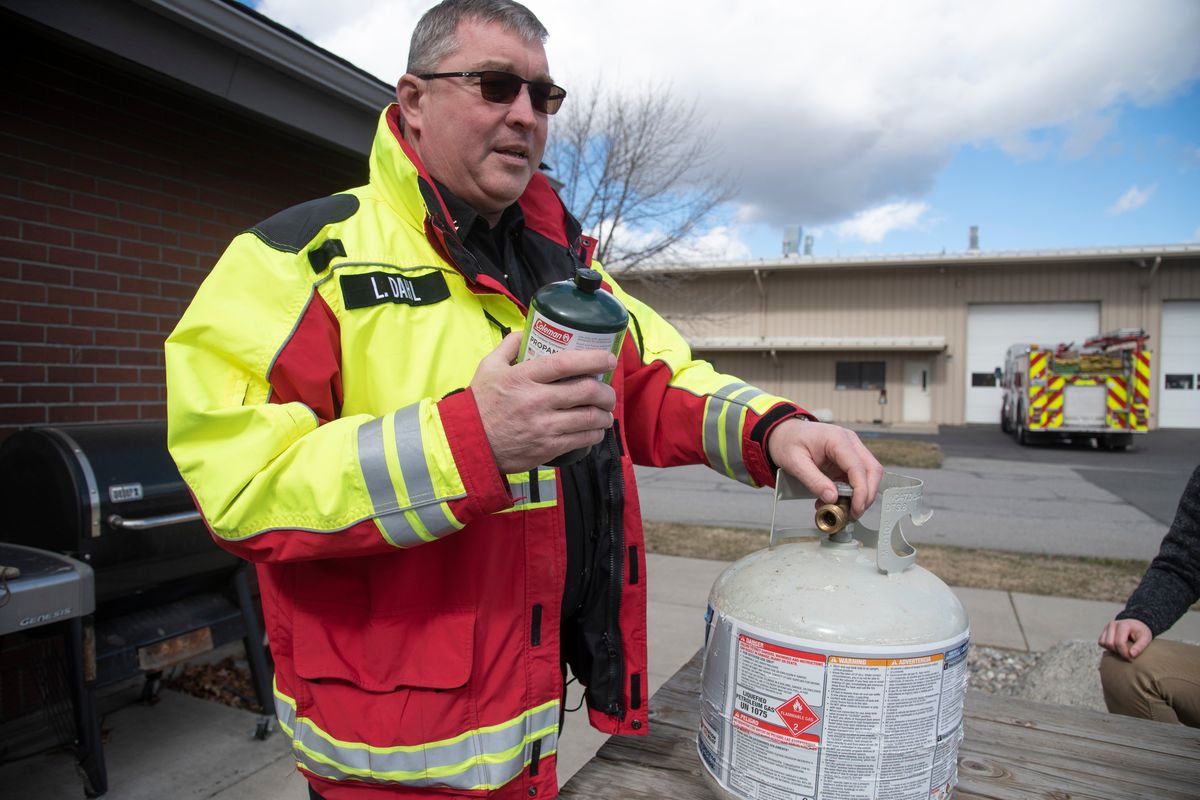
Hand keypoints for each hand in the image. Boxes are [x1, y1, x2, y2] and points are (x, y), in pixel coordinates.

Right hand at [471, 333, 616, 473]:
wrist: (468, 442)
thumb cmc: (480, 403)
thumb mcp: (488, 367)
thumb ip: (509, 345)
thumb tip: (527, 329)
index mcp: (523, 377)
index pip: (566, 363)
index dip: (594, 359)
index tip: (609, 358)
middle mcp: (536, 400)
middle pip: (586, 391)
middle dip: (606, 391)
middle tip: (608, 391)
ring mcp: (543, 426)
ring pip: (589, 417)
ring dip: (604, 414)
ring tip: (606, 411)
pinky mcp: (547, 447)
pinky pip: (582, 439)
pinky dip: (595, 433)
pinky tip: (596, 429)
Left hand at [766, 419, 882, 517]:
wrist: (784, 433)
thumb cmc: (788, 442)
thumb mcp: (795, 463)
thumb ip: (814, 481)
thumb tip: (832, 498)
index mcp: (837, 439)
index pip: (858, 467)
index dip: (861, 490)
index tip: (856, 508)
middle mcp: (849, 442)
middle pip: (872, 469)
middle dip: (867, 494)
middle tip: (855, 513)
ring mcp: (851, 449)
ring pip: (868, 474)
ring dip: (861, 494)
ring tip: (844, 510)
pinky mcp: (848, 459)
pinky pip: (857, 477)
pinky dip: (852, 492)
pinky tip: (836, 501)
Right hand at [1098, 618, 1152, 660]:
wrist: (1136, 624)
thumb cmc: (1141, 632)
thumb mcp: (1146, 638)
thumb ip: (1140, 647)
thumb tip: (1131, 654)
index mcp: (1123, 625)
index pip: (1119, 642)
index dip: (1124, 653)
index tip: (1131, 658)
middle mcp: (1112, 624)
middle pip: (1110, 643)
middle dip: (1118, 652)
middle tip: (1127, 655)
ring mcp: (1107, 627)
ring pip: (1103, 643)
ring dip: (1112, 649)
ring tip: (1122, 650)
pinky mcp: (1104, 630)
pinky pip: (1101, 642)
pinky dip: (1107, 647)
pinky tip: (1116, 647)